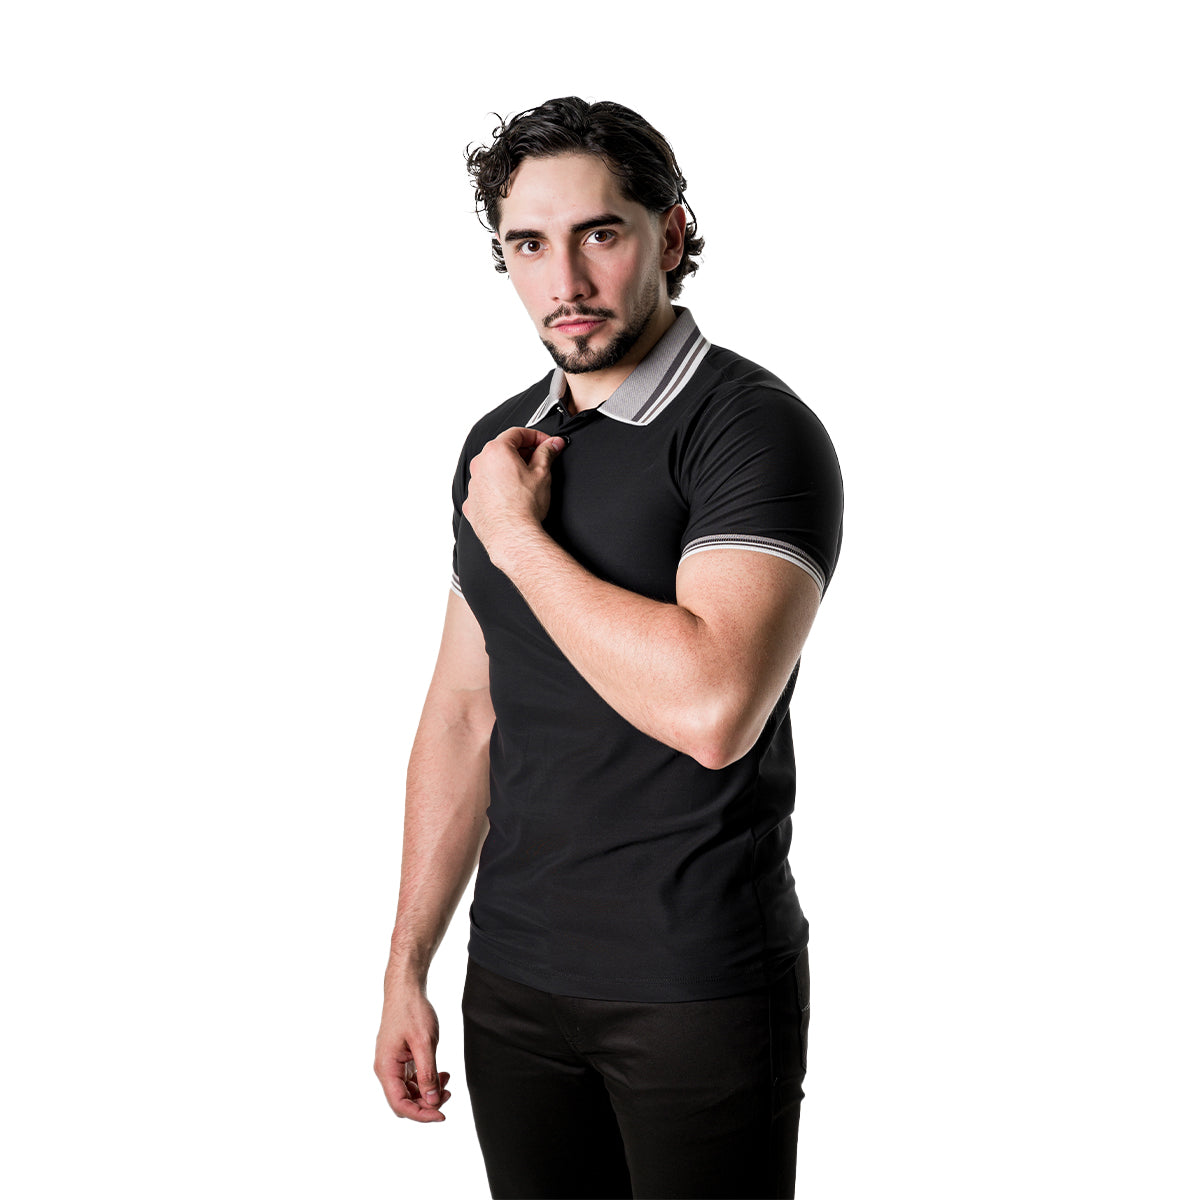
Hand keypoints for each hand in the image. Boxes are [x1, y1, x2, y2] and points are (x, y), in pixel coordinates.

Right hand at [374, 985, 452, 1122]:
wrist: (406, 989)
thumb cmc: (412, 1011)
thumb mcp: (424, 1042)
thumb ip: (427, 1073)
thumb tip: (432, 1102)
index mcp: (386, 1068)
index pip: (400, 1105)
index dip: (421, 1114)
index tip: (442, 1115)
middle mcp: (386, 1070)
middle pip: (404, 1101)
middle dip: (426, 1103)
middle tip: (448, 1093)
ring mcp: (392, 1064)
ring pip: (409, 1091)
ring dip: (428, 1092)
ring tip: (447, 1081)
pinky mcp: (400, 1058)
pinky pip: (411, 1079)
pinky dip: (426, 1080)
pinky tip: (442, 1072)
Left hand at [462, 427, 564, 569]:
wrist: (512, 535)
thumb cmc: (524, 506)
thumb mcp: (542, 473)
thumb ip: (547, 452)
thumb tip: (552, 444)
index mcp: (496, 451)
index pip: (518, 433)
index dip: (536, 436)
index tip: (546, 444)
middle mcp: (480, 464)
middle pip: (503, 449)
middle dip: (523, 453)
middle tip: (540, 461)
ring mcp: (474, 484)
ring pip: (493, 469)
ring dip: (509, 471)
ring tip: (527, 483)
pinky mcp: (472, 502)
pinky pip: (486, 489)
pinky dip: (498, 489)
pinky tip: (512, 497)